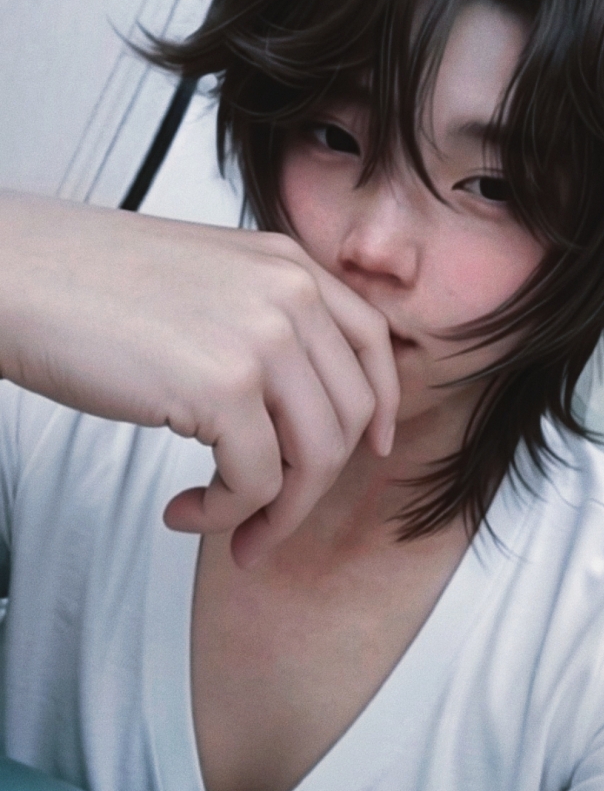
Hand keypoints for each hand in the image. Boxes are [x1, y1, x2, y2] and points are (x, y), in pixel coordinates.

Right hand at [0, 193, 398, 564]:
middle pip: (350, 412)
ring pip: (315, 457)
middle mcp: (290, 293)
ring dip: (274, 512)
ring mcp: (263, 337)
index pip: (373, 341)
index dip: (380, 405)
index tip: (370, 448)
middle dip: (314, 483)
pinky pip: (255, 483)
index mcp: (288, 263)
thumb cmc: (90, 287)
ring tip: (228, 527)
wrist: (20, 277)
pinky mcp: (224, 386)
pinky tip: (184, 509)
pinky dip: (224, 515)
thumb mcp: (208, 280)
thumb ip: (263, 319)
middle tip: (268, 520)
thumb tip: (295, 403)